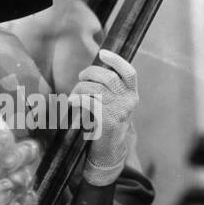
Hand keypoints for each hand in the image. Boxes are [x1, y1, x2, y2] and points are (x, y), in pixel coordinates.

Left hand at [74, 48, 137, 185]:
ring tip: (73, 95)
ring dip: (80, 88)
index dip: (116, 60)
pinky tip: (72, 103)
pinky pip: (89, 102)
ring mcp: (119, 110)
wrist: (108, 152)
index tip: (102, 53)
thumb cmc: (106, 125)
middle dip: (91, 73)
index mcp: (132, 94)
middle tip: (81, 77)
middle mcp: (129, 101)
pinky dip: (77, 100)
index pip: (129, 72)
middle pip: (108, 76)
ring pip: (96, 88)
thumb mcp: (114, 105)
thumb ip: (109, 89)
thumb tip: (94, 71)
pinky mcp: (108, 120)